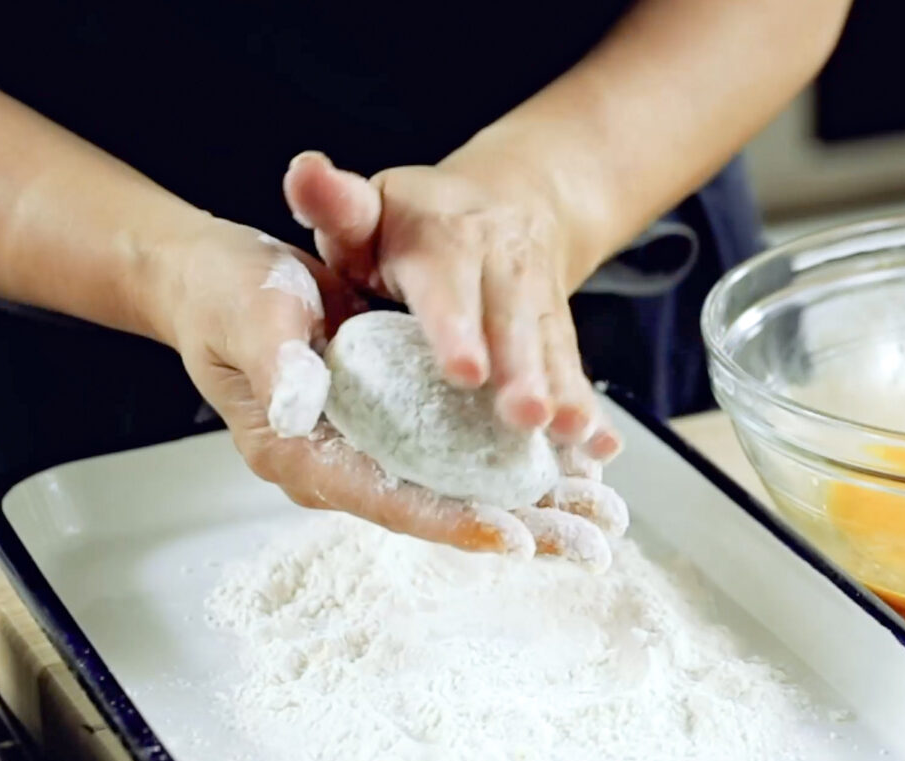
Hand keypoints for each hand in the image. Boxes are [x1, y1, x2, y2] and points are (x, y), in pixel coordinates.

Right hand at [146, 218, 627, 568]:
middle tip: (590, 545)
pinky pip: (456, 458)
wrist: (221, 280)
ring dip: (530, 506)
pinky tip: (568, 473)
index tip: (512, 534)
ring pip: (456, 490)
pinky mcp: (390, 425)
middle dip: (514, 527)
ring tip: (600, 517)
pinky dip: (511, 467)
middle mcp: (340, 463)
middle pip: (434, 510)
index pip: (384, 499)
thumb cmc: (229, 294)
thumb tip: (299, 403)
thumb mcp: (249, 311)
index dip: (449, 520)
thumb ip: (274, 359)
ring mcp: (368, 448)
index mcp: (300, 451)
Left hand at [282, 151, 622, 460]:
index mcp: (444, 238)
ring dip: (563, 392)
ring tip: (572, 436)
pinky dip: (589, 405)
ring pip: (550, 346)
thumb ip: (335, 203)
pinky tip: (601, 446)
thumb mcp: (369, 206)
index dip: (458, 326)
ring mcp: (536, 297)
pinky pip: (573, 364)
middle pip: (513, 320)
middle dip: (522, 371)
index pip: (449, 282)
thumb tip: (304, 171)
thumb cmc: (412, 222)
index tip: (464, 370)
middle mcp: (501, 264)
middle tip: (526, 416)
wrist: (507, 199)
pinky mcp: (558, 327)